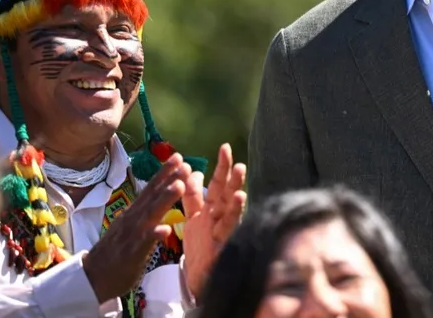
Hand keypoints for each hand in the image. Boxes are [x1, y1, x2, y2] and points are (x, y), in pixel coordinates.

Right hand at [84, 153, 191, 302]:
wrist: (92, 277)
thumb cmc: (116, 252)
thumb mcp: (131, 227)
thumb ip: (144, 214)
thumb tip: (156, 199)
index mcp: (134, 213)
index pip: (151, 189)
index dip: (164, 173)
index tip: (178, 157)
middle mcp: (133, 219)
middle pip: (152, 195)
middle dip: (169, 178)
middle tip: (185, 162)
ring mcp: (132, 234)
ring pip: (150, 214)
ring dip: (165, 199)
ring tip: (180, 185)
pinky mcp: (132, 253)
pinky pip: (144, 243)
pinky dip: (154, 235)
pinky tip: (166, 230)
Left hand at [181, 143, 246, 300]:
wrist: (203, 282)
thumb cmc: (201, 250)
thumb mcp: (193, 221)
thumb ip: (193, 198)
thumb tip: (192, 172)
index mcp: (203, 212)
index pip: (201, 189)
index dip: (199, 172)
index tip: (202, 156)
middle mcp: (214, 218)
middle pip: (219, 190)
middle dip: (223, 170)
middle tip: (226, 149)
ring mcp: (220, 228)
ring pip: (228, 204)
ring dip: (234, 185)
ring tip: (240, 167)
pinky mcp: (225, 240)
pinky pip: (230, 223)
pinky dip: (235, 208)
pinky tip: (240, 195)